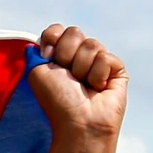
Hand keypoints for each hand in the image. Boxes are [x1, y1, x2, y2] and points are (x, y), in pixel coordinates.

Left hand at [29, 25, 127, 141]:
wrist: (79, 121)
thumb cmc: (58, 101)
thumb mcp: (37, 73)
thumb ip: (37, 52)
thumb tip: (44, 40)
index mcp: (57, 56)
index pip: (57, 30)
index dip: (53, 41)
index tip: (49, 58)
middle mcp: (77, 57)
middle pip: (74, 33)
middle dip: (66, 55)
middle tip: (68, 77)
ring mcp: (98, 61)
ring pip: (91, 44)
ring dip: (82, 68)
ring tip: (84, 86)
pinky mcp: (116, 68)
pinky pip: (106, 57)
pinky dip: (98, 74)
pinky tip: (98, 88)